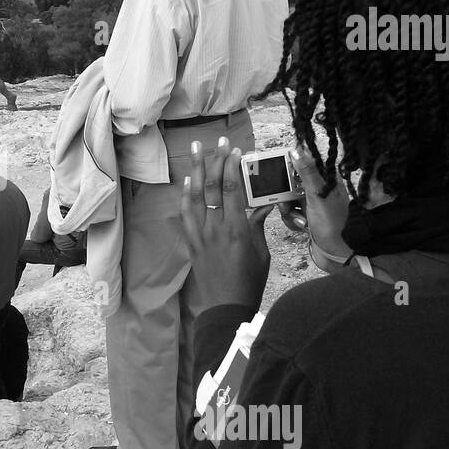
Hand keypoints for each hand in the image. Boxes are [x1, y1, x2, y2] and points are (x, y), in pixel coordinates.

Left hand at [180, 137, 274, 311]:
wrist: (225, 308)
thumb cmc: (249, 282)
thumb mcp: (261, 252)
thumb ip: (258, 226)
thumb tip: (263, 205)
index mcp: (236, 229)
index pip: (232, 190)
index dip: (232, 167)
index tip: (235, 150)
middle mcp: (215, 228)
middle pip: (213, 187)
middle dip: (215, 161)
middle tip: (217, 141)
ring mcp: (200, 234)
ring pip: (195, 196)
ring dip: (196, 170)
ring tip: (196, 149)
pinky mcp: (191, 242)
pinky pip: (186, 214)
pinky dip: (186, 195)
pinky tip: (188, 181)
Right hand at [289, 147, 351, 257]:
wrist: (335, 253)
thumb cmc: (332, 225)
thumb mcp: (317, 196)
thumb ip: (306, 173)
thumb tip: (297, 151)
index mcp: (327, 180)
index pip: (305, 164)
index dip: (290, 167)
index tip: (278, 172)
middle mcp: (320, 189)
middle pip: (292, 183)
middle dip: (286, 196)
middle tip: (287, 204)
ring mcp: (313, 203)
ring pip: (289, 198)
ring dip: (290, 211)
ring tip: (301, 220)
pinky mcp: (307, 215)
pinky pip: (291, 212)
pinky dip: (293, 219)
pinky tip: (303, 226)